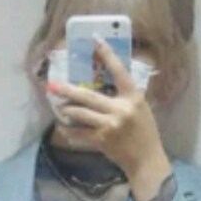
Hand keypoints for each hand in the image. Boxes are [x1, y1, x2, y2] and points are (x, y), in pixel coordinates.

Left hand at [46, 36, 171, 194]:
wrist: (146, 160)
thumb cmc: (145, 133)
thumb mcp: (141, 109)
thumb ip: (126, 96)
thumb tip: (108, 81)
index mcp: (133, 97)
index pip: (119, 72)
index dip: (107, 55)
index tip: (96, 41)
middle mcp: (120, 109)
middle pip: (89, 95)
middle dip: (68, 90)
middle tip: (53, 85)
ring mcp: (110, 125)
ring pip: (81, 113)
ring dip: (67, 109)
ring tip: (59, 106)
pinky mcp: (102, 140)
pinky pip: (80, 132)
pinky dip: (70, 131)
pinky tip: (62, 128)